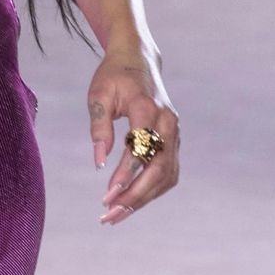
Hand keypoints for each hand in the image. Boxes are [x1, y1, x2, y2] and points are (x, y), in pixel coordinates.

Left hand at [88, 44, 180, 225]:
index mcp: (147, 108)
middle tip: (110, 214)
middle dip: (135, 195)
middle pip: (158, 168)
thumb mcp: (98, 95)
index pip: (140, 149)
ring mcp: (175, 132)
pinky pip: (169, 171)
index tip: (107, 195)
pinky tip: (132, 200)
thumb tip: (99, 162)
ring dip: (144, 198)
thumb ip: (99, 127)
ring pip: (167, 175)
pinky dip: (153, 189)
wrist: (138, 60)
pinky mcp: (175, 140)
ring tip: (117, 213)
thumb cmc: (113, 76)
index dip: (125, 175)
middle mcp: (168, 123)